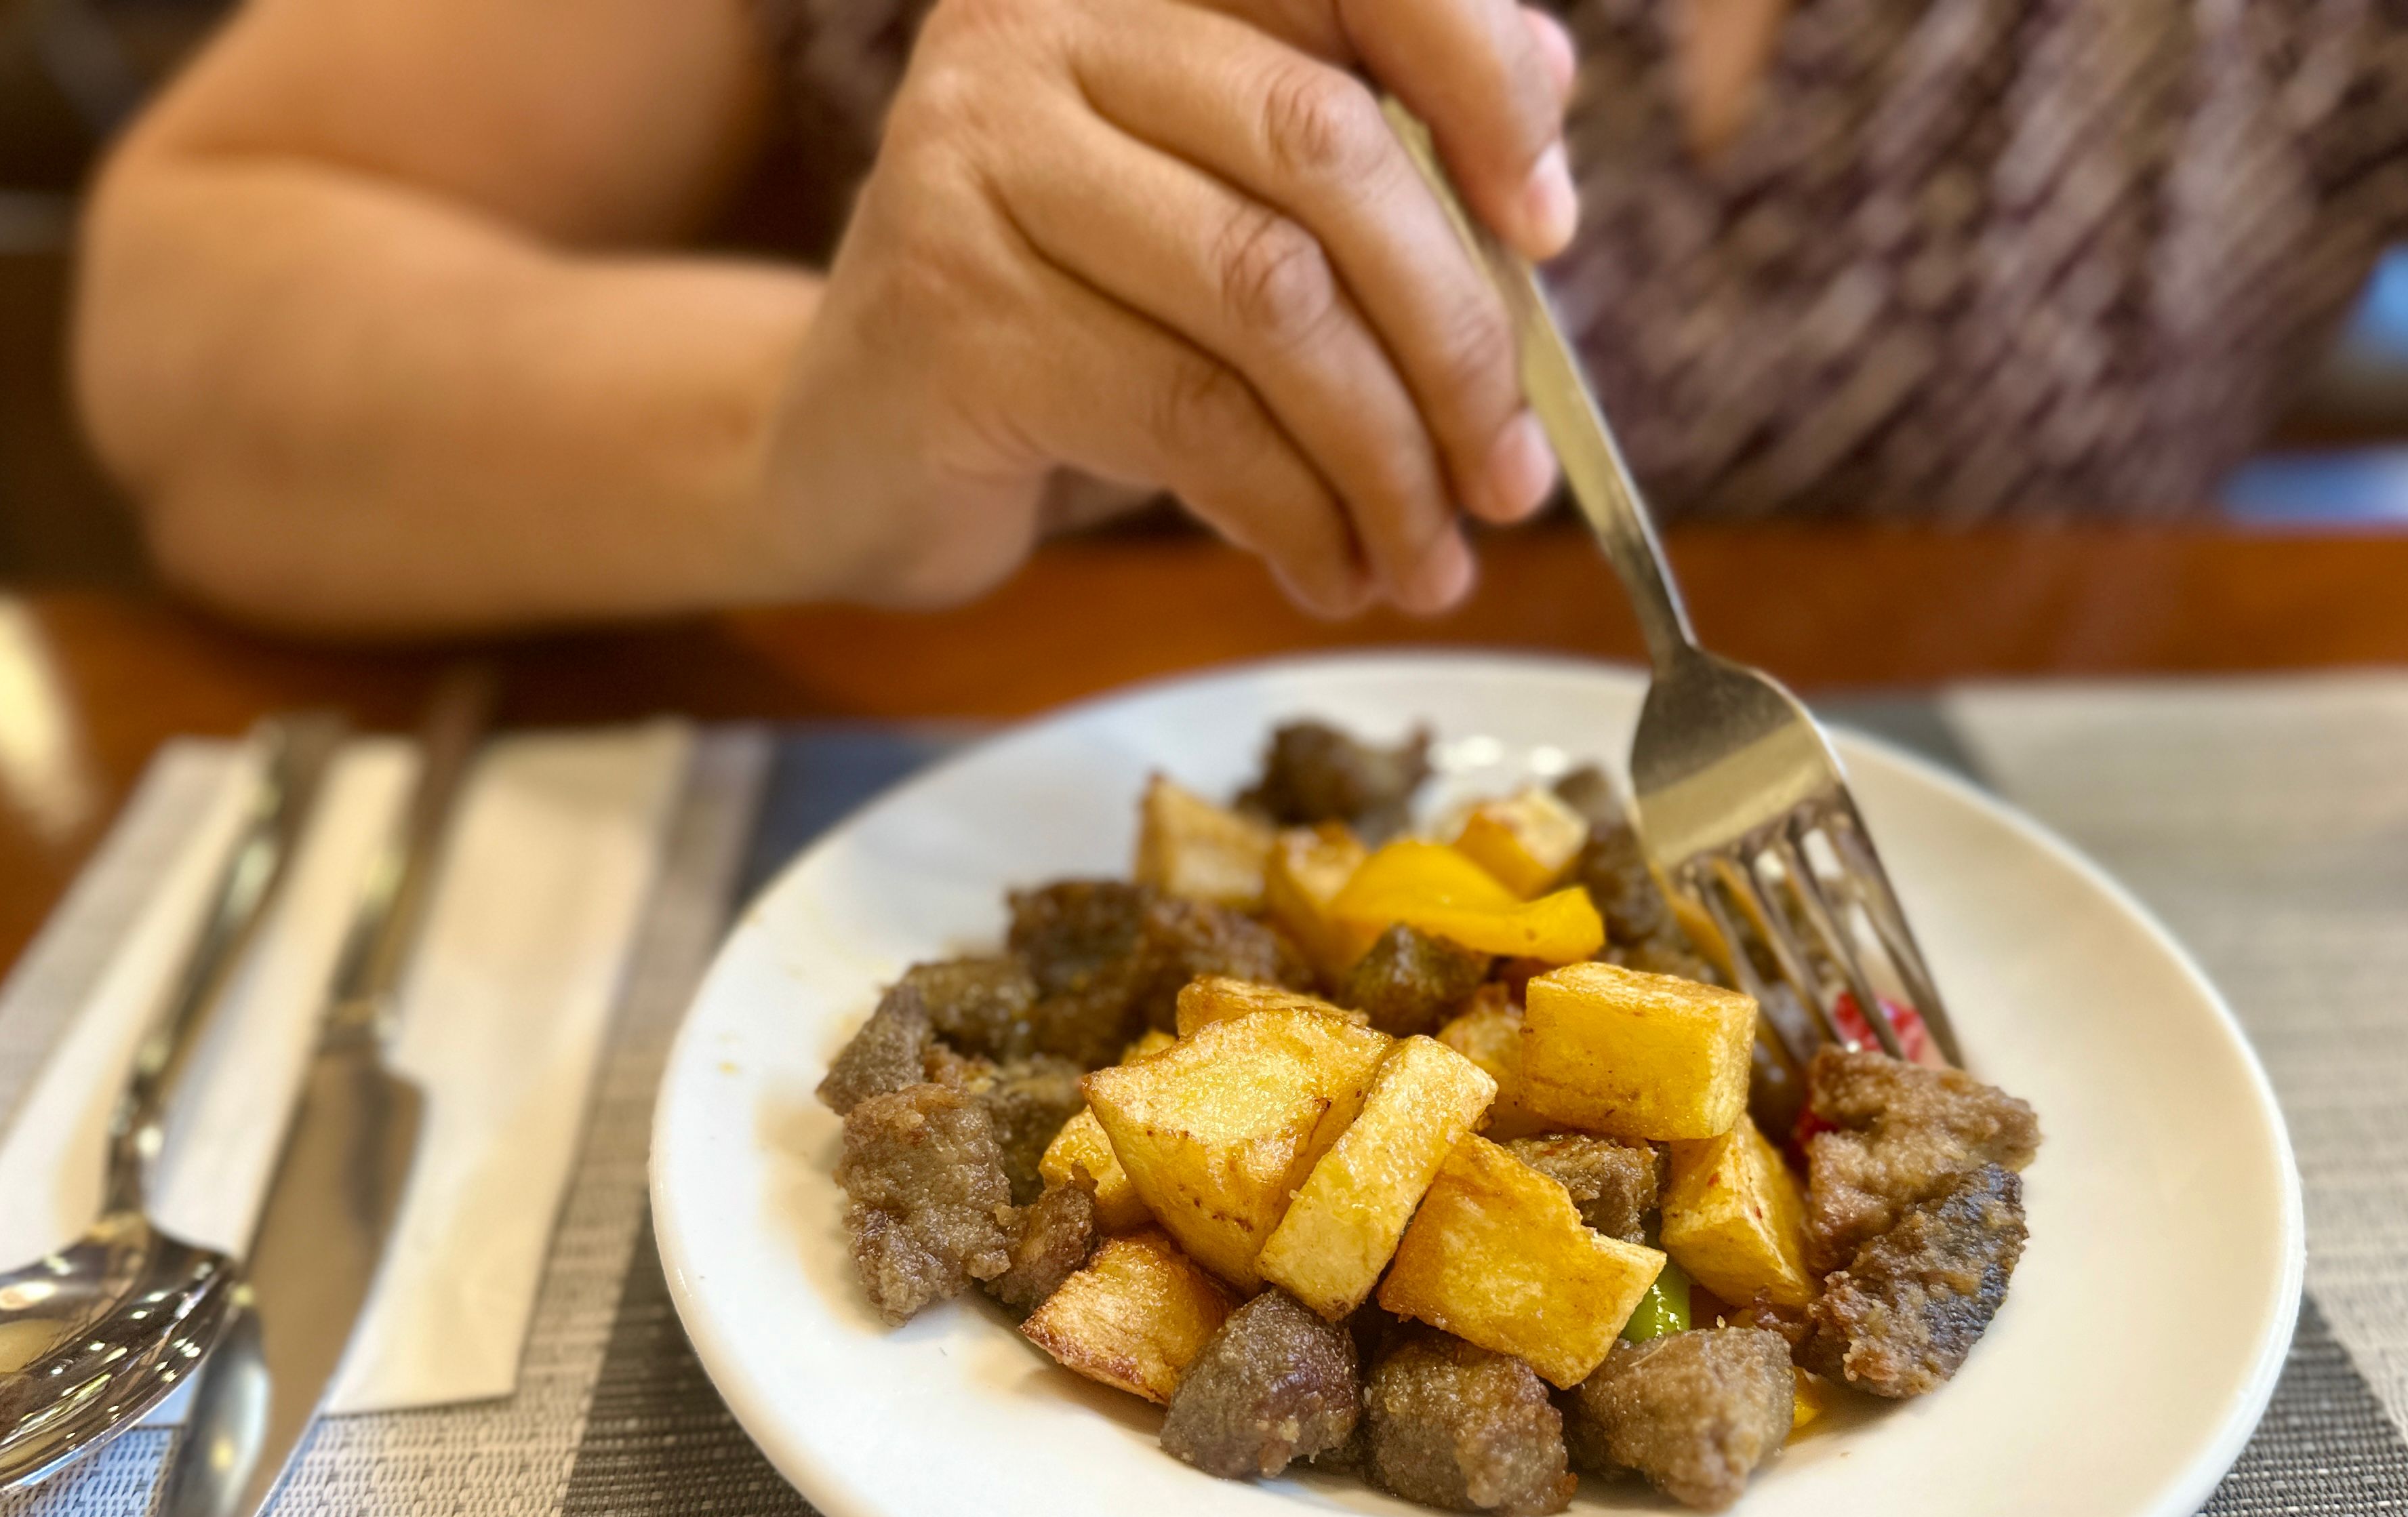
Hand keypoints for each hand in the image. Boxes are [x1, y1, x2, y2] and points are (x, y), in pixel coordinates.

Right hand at [770, 0, 1575, 616]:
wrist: (858, 446)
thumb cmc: (1075, 323)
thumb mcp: (1229, 216)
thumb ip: (1369, 149)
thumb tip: (1549, 99)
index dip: (1479, 81)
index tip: (1547, 227)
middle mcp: (1043, 26)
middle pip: (1328, 151)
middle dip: (1456, 336)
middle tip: (1511, 476)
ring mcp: (981, 159)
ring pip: (1270, 301)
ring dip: (1386, 456)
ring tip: (1430, 555)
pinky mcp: (956, 312)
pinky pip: (1191, 418)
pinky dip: (1295, 514)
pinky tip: (1330, 571)